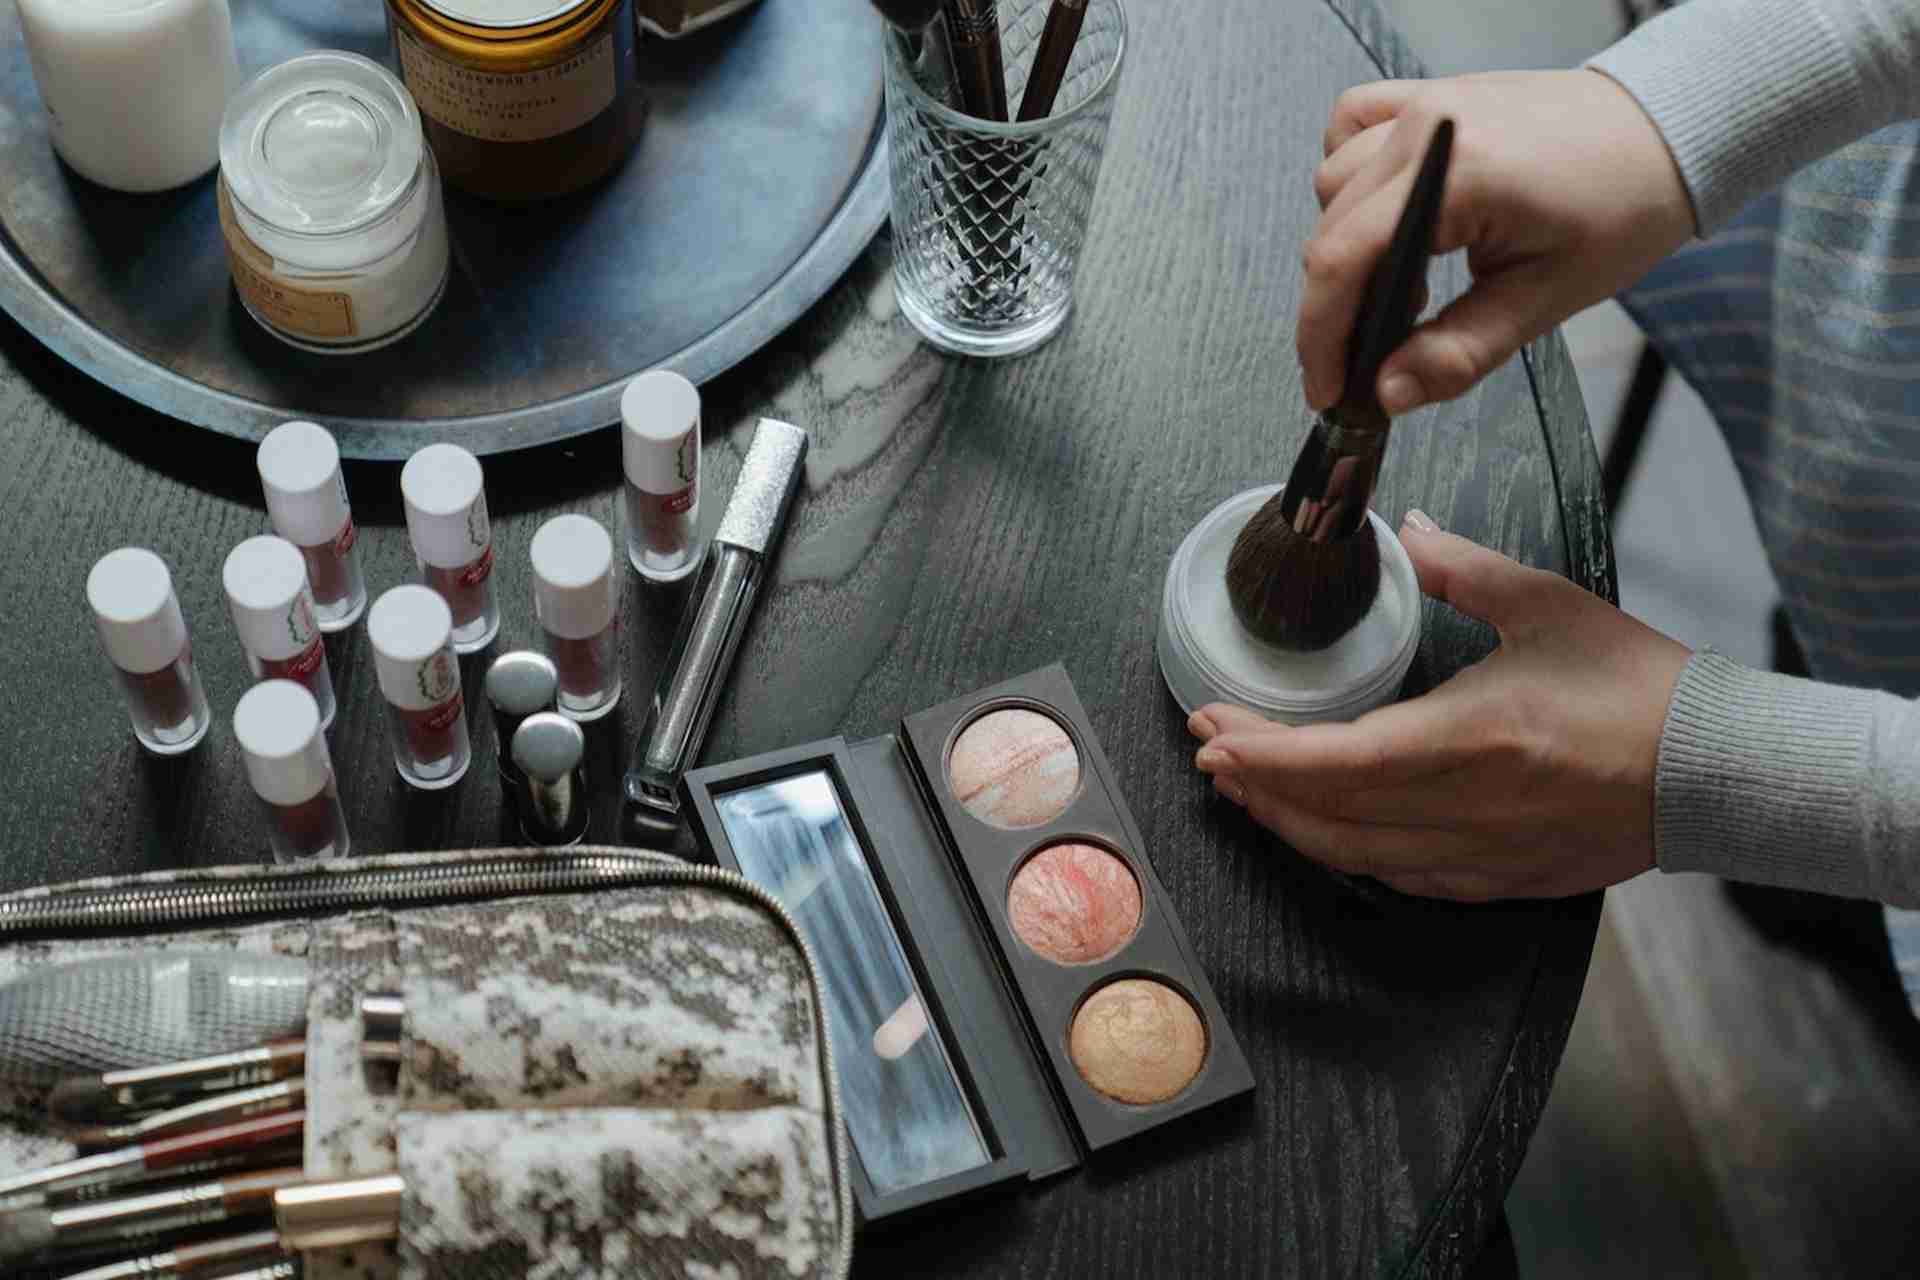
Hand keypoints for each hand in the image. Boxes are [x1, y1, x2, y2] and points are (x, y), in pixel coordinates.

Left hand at [1190, 511, 1690, 900]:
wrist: (1718, 768)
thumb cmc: (1641, 689)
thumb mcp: (1546, 605)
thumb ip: (1459, 568)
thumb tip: (1407, 531)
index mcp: (1471, 738)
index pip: (1334, 760)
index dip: (1260, 752)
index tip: (1212, 727)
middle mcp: (1467, 807)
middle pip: (1327, 813)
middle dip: (1255, 783)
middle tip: (1211, 749)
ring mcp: (1482, 853)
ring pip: (1355, 855)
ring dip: (1290, 823)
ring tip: (1246, 789)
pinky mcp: (1501, 879)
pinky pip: (1401, 877)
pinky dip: (1349, 853)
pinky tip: (1323, 830)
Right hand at [1300, 70, 1693, 414]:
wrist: (1665, 136)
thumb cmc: (1623, 207)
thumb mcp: (1545, 298)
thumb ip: (1458, 352)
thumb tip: (1388, 394)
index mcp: (1462, 174)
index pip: (1344, 259)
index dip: (1319, 334)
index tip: (1326, 386)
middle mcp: (1430, 128)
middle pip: (1329, 229)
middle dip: (1334, 306)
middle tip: (1371, 355)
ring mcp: (1425, 103)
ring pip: (1332, 183)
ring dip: (1346, 243)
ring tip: (1402, 284)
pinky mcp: (1429, 95)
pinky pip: (1350, 124)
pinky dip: (1349, 174)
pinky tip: (1384, 212)